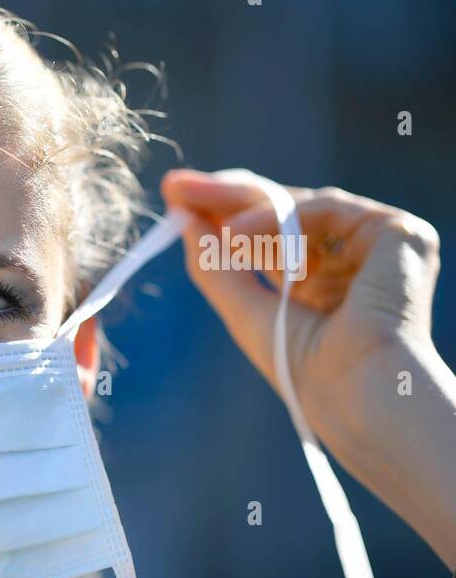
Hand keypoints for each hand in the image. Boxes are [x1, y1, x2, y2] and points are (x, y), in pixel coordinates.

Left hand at [163, 168, 455, 568]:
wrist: (355, 392)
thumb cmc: (305, 371)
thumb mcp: (242, 310)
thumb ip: (214, 266)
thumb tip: (182, 219)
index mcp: (322, 284)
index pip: (270, 235)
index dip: (224, 213)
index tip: (177, 197)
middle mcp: (351, 261)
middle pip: (282, 211)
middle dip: (225, 196)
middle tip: (177, 185)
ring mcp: (377, 246)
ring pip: (300, 206)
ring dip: (243, 207)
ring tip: (203, 221)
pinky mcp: (399, 234)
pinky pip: (327, 208)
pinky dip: (279, 216)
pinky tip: (237, 233)